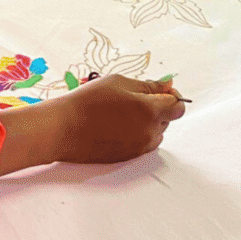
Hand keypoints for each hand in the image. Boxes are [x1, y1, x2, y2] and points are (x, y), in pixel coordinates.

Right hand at [49, 75, 184, 163]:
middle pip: (168, 119)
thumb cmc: (87, 101)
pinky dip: (138, 134)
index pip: (178, 106)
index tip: (159, 91)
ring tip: (123, 113)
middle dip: (158, 108)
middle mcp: (149, 132)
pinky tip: (117, 126)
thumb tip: (168, 85)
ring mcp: (139, 147)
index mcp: (150, 111)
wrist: (62, 129)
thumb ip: (148, 85)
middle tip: (133, 99)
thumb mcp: (118, 83)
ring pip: (157, 133)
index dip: (171, 96)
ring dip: (149, 123)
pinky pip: (143, 144)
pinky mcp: (128, 157)